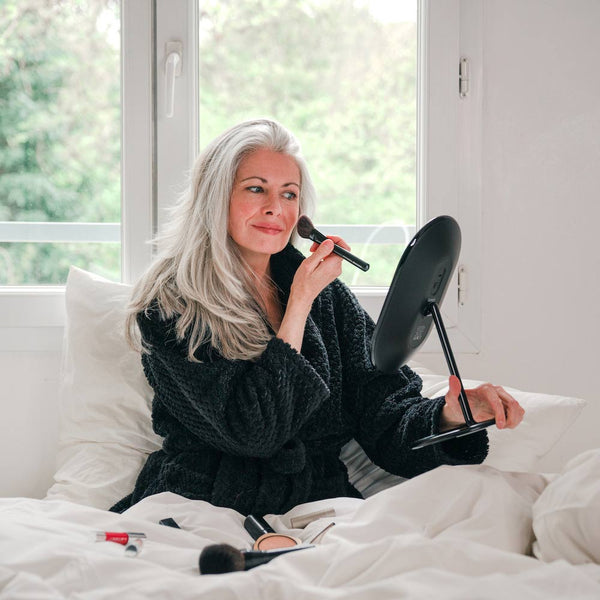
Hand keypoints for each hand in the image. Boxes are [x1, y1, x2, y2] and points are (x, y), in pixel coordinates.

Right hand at [277, 236, 348, 351]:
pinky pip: (330, 260)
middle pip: (337, 249)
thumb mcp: (309, 264)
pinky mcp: (331, 273)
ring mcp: (335, 271)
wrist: (302, 296)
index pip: (344, 248)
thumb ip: (321, 252)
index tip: (325, 239)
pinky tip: (314, 260)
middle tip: (313, 248)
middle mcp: (336, 268)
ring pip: (333, 254)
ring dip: (323, 251)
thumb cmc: (303, 283)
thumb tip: (330, 242)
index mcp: (332, 265)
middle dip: (326, 245)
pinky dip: (323, 257)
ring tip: (312, 254)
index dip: (336, 240)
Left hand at [440, 375, 524, 431]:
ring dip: (514, 420)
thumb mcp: (452, 399)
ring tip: (503, 426)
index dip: (499, 413)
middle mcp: (496, 391)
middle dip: (510, 418)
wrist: (464, 410)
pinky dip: (516, 420)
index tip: (499, 425)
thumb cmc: (459, 404)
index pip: (497, 399)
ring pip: (517, 408)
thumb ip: (453, 390)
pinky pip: (519, 412)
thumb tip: (453, 379)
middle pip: (512, 403)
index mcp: (485, 388)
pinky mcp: (508, 405)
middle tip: (502, 427)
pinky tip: (506, 424)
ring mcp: (503, 398)